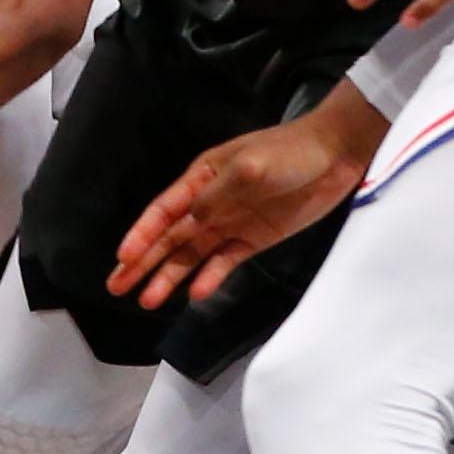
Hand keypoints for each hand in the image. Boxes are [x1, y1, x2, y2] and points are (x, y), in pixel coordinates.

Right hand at [109, 88, 386, 310]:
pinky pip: (225, 261)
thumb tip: (191, 222)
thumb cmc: (290, 151)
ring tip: (147, 301)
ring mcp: (232, 222)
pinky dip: (210, 277)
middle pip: (169, 237)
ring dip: (168, 276)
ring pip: (191, 254)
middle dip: (142, 262)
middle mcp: (210, 203)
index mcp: (202, 178)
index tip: (123, 259)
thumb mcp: (250, 166)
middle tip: (116, 288)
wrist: (336, 155)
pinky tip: (194, 294)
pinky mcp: (254, 239)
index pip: (164, 211)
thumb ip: (219, 195)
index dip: (142, 235)